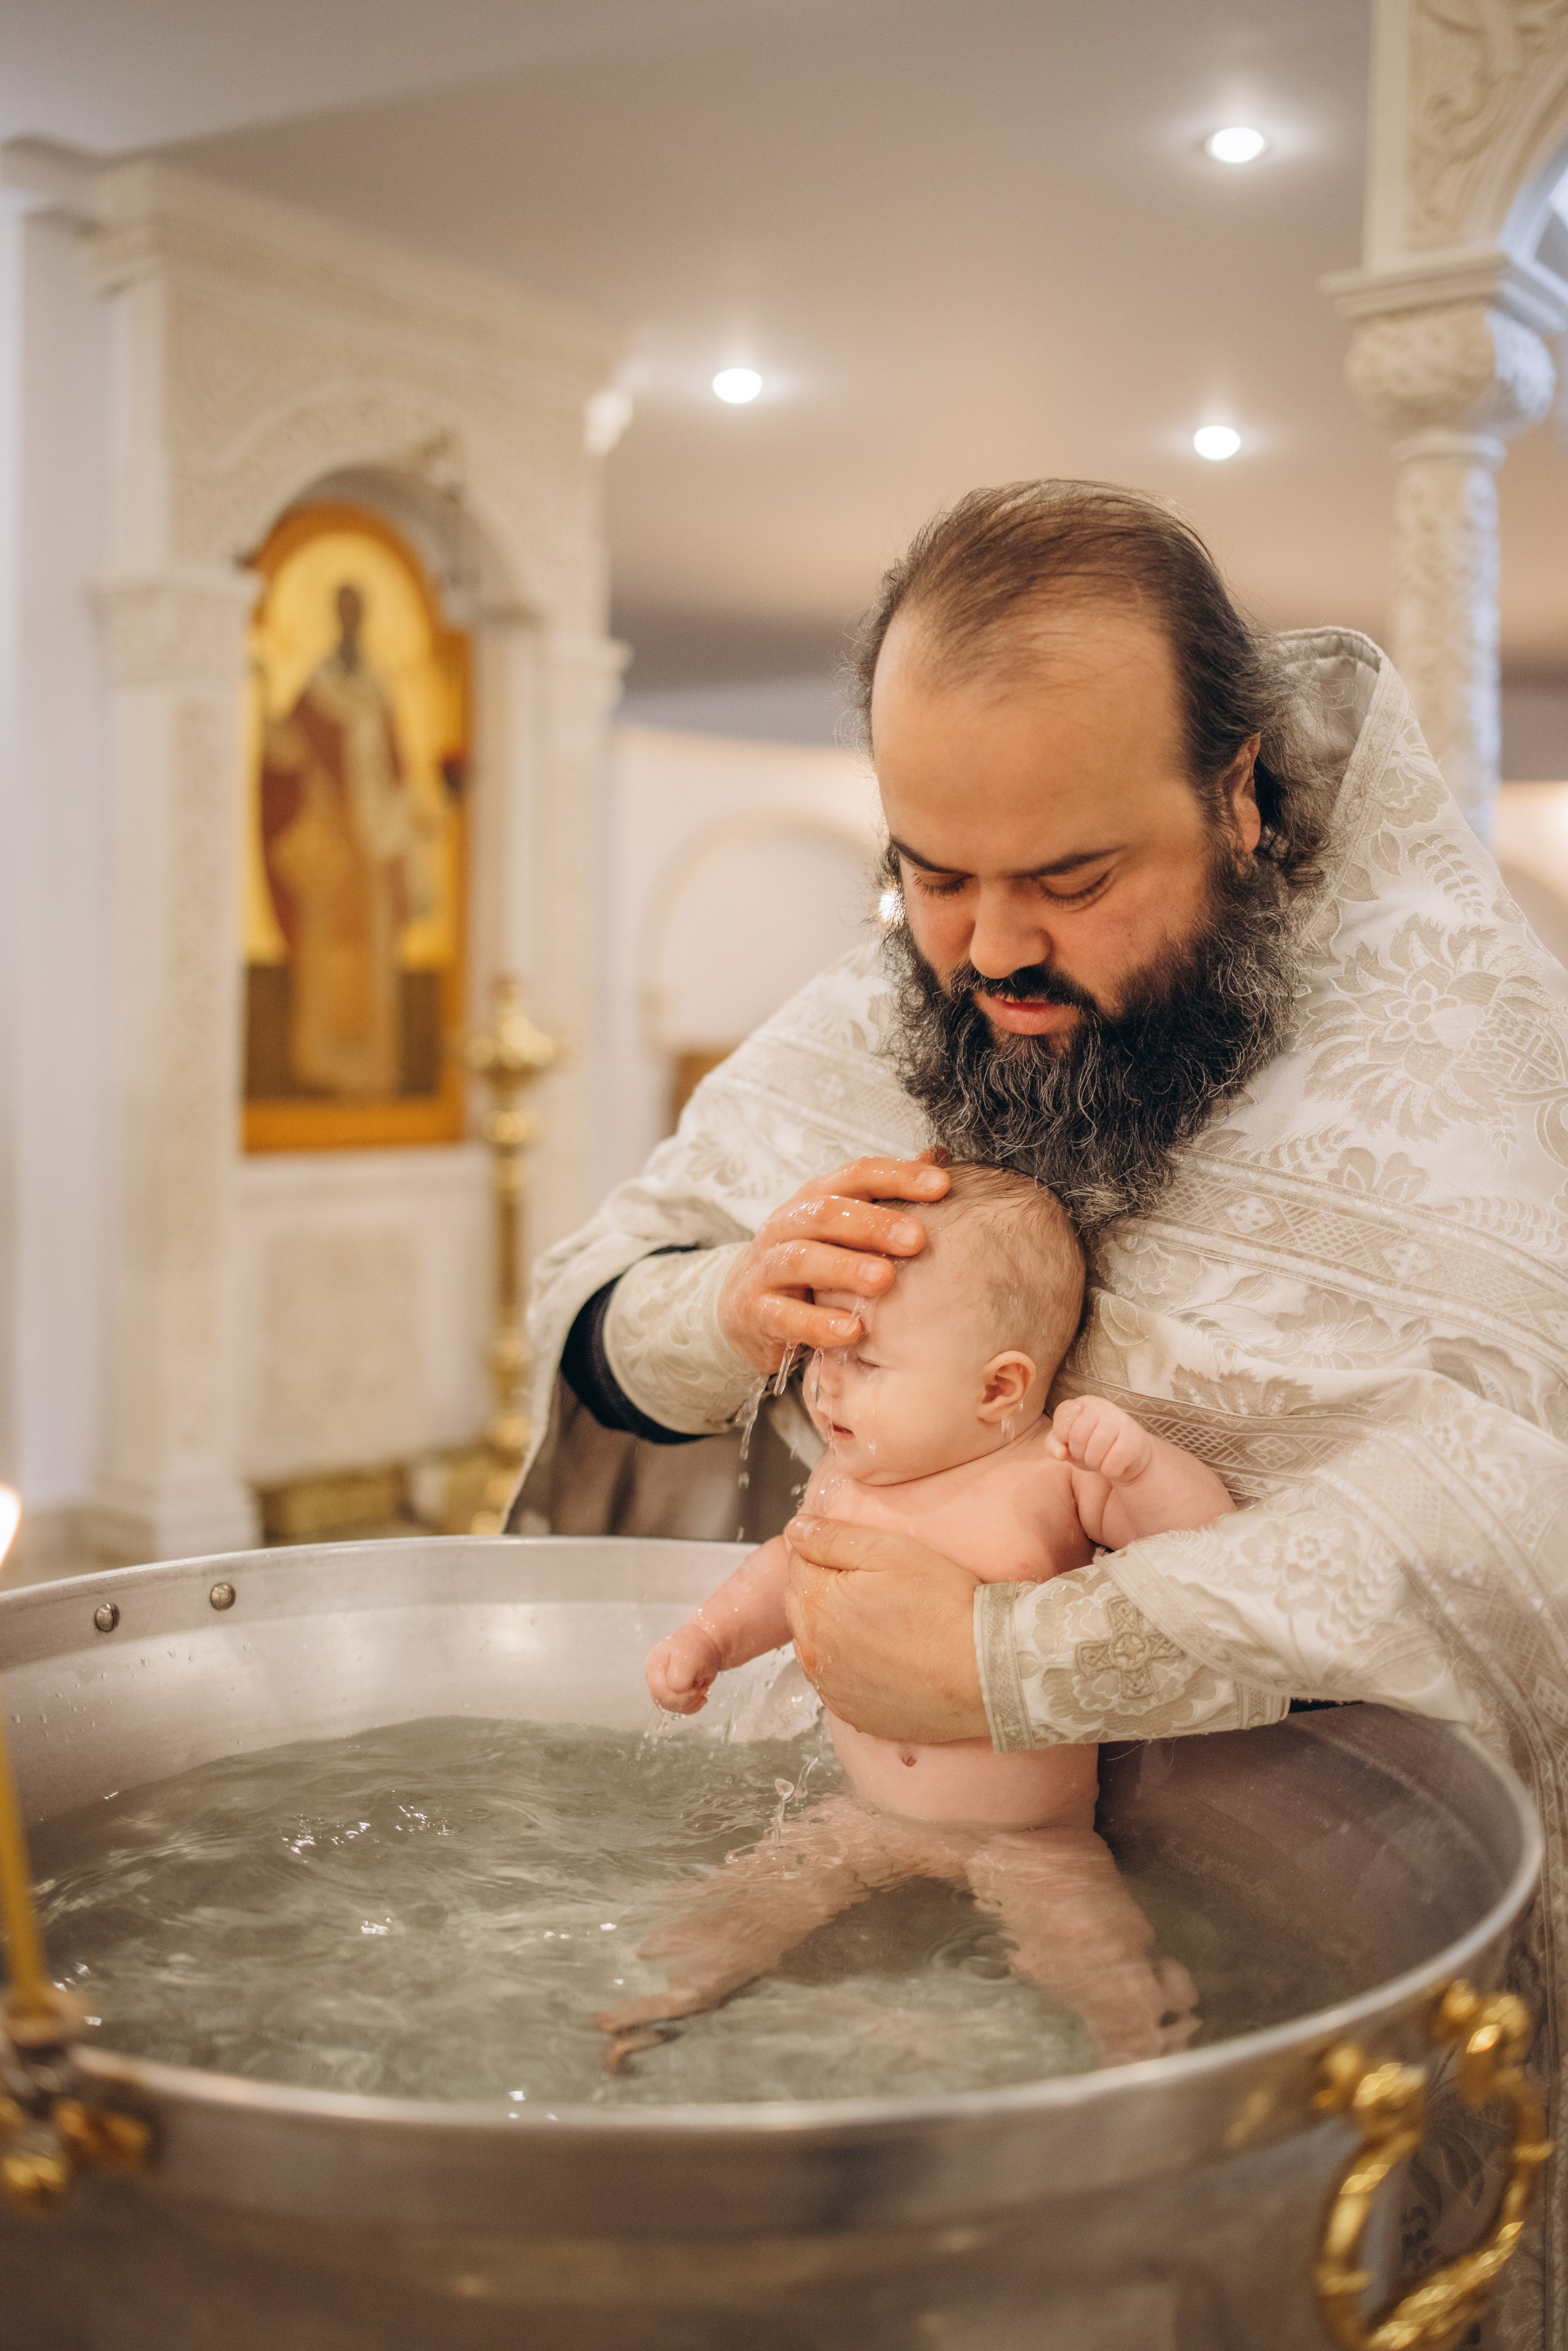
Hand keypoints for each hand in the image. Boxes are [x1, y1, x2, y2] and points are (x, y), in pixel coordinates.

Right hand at [646, 1624, 721, 1714]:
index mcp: (654, 1664)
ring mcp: (662, 1686)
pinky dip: (692, 1706)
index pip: (660, 1691)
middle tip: (701, 1688)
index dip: (680, 1695)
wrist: (705, 1647)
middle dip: (686, 1700)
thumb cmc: (696, 1648)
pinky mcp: (671, 1694)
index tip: (698, 1686)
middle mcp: (655, 1676)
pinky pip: (678, 1709)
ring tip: (701, 1688)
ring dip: (691, 1702)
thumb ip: (681, 1676)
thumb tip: (676, 1691)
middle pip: (663, 1701)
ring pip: (671, 1707)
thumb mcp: (690, 1657)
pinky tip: (700, 1696)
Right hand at [717, 1153, 948, 1374]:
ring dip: (845, 1268)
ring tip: (883, 1280)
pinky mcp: (756, 1312)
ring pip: (802, 1259)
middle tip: (917, 1239)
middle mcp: (787, 1226)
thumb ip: (886, 1193)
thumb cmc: (810, 1261)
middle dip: (874, 1223)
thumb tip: (938, 1157)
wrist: (743, 1304)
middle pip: (827, 1213)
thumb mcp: (843, 1224)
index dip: (897, 1176)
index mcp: (814, 1199)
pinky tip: (852, 1330)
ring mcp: (767, 1268)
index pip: (855, 1176)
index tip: (941, 1186)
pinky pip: (785, 1317)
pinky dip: (818, 1324)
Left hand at [782, 1515, 987, 1741]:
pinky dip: (851, 1666)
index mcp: (816, 1604)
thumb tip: (796, 1530)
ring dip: (836, 1629)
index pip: (799, 1565)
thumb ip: (833, 1538)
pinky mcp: (851, 1713)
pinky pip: (837, 1681)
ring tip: (884, 1621)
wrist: (984, 1673)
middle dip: (827, 1590)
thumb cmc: (943, 1607)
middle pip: (803, 1606)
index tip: (860, 1559)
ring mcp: (830, 1688)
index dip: (827, 1554)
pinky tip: (886, 1655)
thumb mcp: (890, 1551)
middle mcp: (812, 1650)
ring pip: (817, 1644)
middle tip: (876, 1587)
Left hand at [1049, 1396, 1153, 1485]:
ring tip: (1101, 1459)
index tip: (1072, 1441)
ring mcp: (1120, 1421)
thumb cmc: (1093, 1447)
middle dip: (1079, 1453)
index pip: (1063, 1415)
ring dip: (1095, 1463)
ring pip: (1095, 1451)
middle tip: (1088, 1454)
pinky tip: (1114, 1463)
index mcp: (1083, 1403)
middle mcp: (1102, 1407)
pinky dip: (1109, 1470)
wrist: (1131, 1455)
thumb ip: (1054, 1444)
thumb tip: (1061, 1453)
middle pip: (1078, 1436)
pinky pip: (1111, 1464)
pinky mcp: (1134, 1439)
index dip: (1063, 1435)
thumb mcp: (1069, 1445)